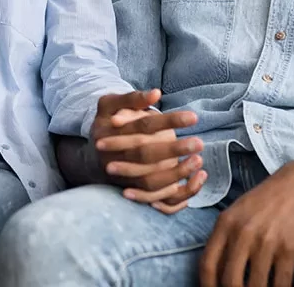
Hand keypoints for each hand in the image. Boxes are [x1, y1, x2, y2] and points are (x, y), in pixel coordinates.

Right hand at [92, 89, 205, 213]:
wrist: (94, 152)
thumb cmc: (108, 121)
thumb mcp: (111, 104)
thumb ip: (133, 98)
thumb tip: (156, 93)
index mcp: (109, 131)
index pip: (143, 126)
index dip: (168, 121)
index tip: (193, 117)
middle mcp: (114, 157)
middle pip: (145, 155)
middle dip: (174, 150)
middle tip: (199, 143)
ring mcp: (122, 177)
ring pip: (149, 181)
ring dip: (176, 173)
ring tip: (198, 161)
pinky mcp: (132, 191)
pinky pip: (155, 199)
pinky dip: (176, 194)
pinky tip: (195, 179)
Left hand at [199, 159, 293, 286]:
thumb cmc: (265, 199)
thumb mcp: (236, 212)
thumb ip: (224, 237)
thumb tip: (215, 268)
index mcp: (225, 224)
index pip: (208, 264)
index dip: (207, 285)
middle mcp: (243, 234)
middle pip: (230, 280)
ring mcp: (267, 243)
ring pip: (256, 286)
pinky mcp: (289, 249)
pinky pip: (281, 282)